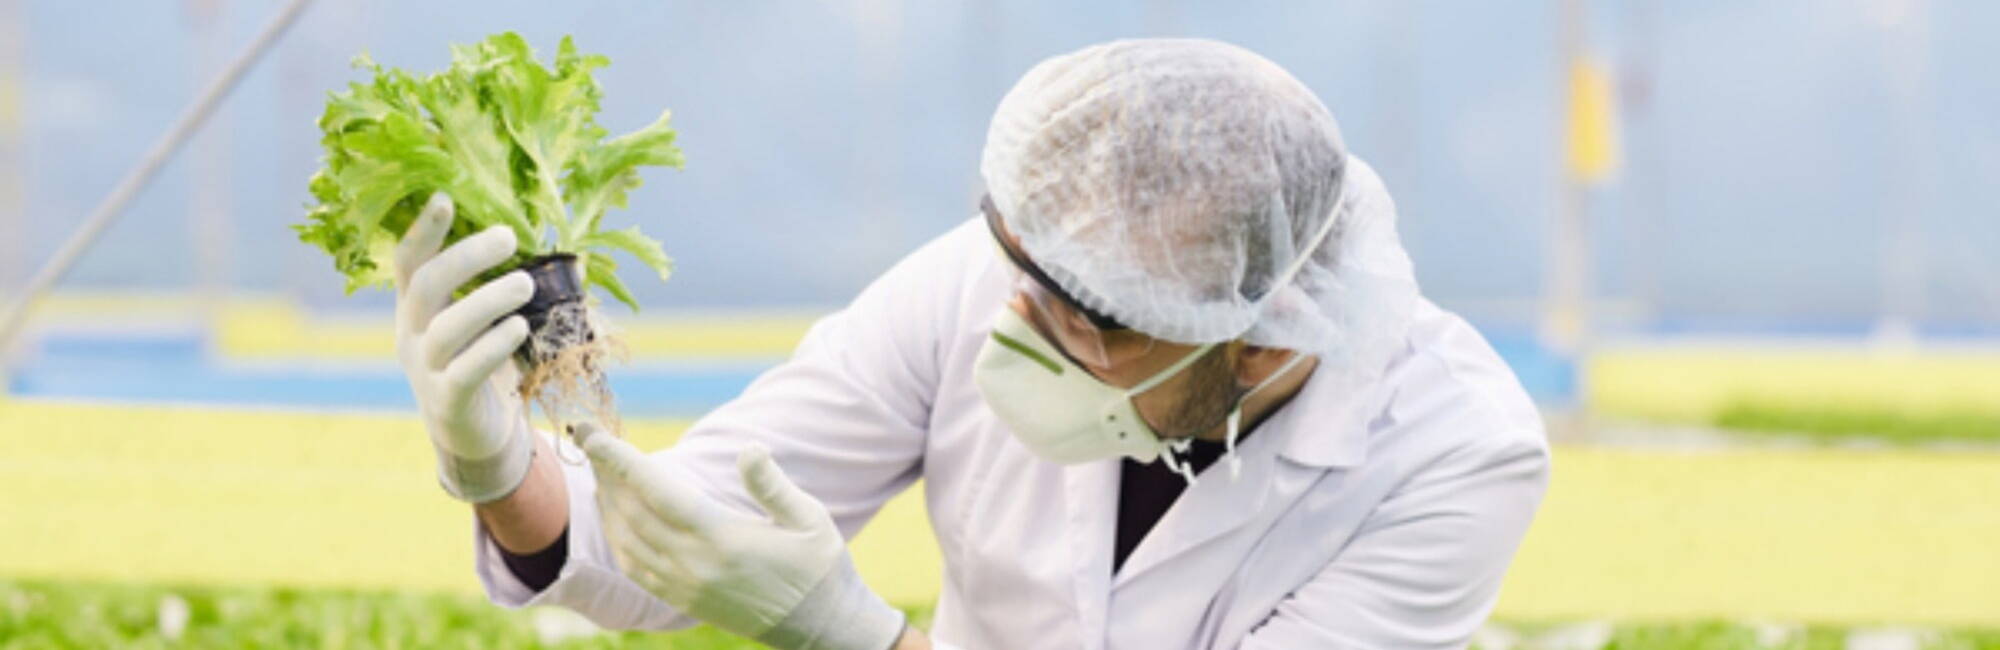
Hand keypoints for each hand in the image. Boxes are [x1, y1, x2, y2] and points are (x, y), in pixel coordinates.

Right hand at [394, 192, 537, 502]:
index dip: (422, 231)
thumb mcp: (476, 320)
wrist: (472, 432)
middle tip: (507, 236)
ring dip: (487, 301)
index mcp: (416, 308)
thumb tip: (542, 245)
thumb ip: (491, 286)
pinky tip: (518, 327)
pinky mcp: (447, 401)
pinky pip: (465, 370)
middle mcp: (412, 333)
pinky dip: (491, 346)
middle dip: (465, 257)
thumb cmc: (479, 361)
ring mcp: (425, 369)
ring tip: (525, 283)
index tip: (443, 197)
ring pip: (445, 329)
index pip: (409, 263)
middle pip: (425, 286)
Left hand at [577, 426, 905, 649]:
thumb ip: (773, 486)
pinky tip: (616, 517)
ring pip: (626, 541)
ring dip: (607, 504)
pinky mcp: (683, 601)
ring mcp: (685, 587)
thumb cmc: (820, 567)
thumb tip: (749, 449)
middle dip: (604, 472)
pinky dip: (617, 537)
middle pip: (631, 512)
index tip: (593, 433)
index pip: (656, 492)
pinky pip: (635, 568)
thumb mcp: (811, 519)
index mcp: (724, 539)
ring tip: (600, 471)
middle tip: (588, 438)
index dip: (620, 460)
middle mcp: (695, 565)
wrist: (821, 628)